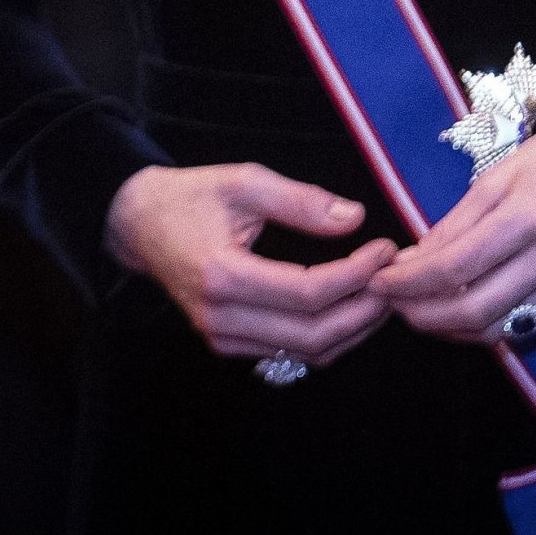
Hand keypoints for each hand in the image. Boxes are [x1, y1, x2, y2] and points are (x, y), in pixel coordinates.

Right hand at [106, 161, 396, 367]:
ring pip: (304, 352)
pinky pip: (288, 352)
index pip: (306, 293)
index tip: (386, 249)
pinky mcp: (228, 343)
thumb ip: (299, 201)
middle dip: (363, 311)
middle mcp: (222, 318)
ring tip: (383, 293)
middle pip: (311, 335)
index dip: (355, 276)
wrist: (140, 223)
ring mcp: (223, 338)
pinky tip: (350, 307)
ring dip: (352, 329)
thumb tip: (355, 217)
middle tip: (395, 278)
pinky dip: (327, 336)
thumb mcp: (244, 181)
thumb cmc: (192, 196)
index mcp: (223, 276)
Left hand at [370, 116, 535, 342]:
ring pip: (496, 329)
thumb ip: (456, 223)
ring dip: (447, 328)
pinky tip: (456, 312)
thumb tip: (412, 260)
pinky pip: (520, 324)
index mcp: (526, 217)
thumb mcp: (497, 175)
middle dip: (422, 314)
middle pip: (473, 311)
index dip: (410, 281)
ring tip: (415, 310)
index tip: (379, 280)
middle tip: (390, 303)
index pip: (455, 269)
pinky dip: (481, 326)